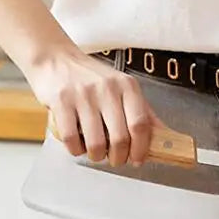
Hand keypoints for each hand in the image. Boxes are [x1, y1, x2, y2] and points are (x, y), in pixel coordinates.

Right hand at [22, 48, 163, 166]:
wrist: (55, 59)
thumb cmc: (90, 77)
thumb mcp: (121, 86)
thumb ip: (142, 110)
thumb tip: (163, 135)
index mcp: (127, 85)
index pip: (141, 123)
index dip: (141, 148)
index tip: (137, 159)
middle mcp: (107, 88)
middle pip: (121, 138)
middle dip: (118, 157)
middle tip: (115, 159)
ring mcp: (83, 94)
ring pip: (96, 143)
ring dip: (96, 156)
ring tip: (95, 152)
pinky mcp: (61, 101)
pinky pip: (72, 139)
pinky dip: (76, 150)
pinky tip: (78, 144)